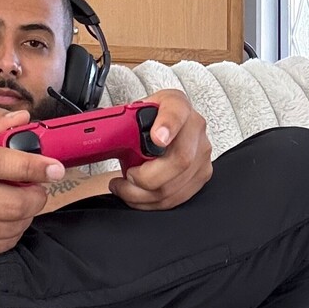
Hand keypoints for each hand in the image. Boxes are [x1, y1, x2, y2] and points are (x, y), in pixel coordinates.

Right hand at [0, 108, 64, 260]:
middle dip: (35, 198)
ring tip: (21, 204)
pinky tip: (7, 221)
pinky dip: (12, 233)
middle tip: (38, 190)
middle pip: (8, 204)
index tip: (55, 168)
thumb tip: (22, 118)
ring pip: (8, 227)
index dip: (31, 166)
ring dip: (25, 216)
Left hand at [109, 90, 212, 210]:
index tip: (157, 138)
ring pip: (176, 185)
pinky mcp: (201, 174)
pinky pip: (176, 197)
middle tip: (128, 176)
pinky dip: (150, 202)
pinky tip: (138, 194)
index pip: (176, 112)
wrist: (165, 126)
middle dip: (146, 177)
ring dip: (142, 194)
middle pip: (180, 160)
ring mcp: (202, 153)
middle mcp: (194, 128)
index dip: (168, 126)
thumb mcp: (132, 111)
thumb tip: (106, 137)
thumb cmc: (149, 119)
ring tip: (125, 187)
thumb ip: (122, 121)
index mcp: (176, 105)